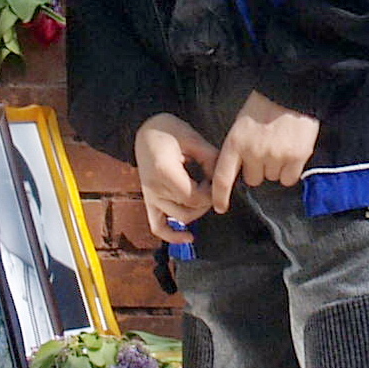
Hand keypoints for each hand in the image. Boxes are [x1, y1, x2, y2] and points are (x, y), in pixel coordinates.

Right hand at [135, 114, 218, 235]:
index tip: (216, 181)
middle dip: (206, 201)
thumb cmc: (168, 130)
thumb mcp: (193, 138)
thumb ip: (210, 159)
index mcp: (164, 172)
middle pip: (188, 209)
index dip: (210, 194)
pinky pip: (157, 226)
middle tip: (213, 185)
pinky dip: (172, 236)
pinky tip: (189, 238)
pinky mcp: (149, 200)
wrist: (145, 129)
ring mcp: (150, 196)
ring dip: (196, 211)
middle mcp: (155, 188)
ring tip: (203, 195)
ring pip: (179, 218)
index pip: (194, 197)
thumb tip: (222, 179)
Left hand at [208, 90, 320, 210]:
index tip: (220, 207)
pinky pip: (288, 179)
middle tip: (265, 149)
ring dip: (275, 168)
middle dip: (257, 169)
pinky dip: (290, 170)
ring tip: (279, 145)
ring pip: (272, 179)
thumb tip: (240, 173)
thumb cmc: (264, 106)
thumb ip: (238, 148)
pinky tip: (291, 152)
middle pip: (253, 180)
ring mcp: (275, 156)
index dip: (220, 196)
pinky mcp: (296, 157)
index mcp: (235, 143)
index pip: (223, 177)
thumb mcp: (241, 124)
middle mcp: (253, 153)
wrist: (291, 92)